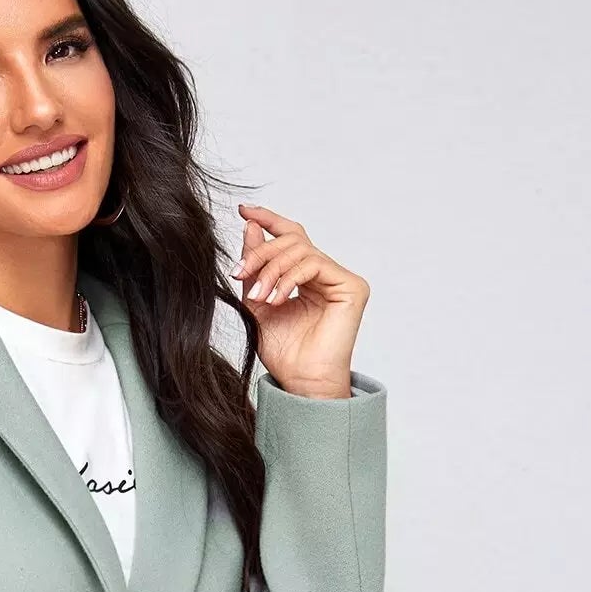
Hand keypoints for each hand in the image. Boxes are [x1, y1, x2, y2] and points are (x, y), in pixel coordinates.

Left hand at [231, 204, 369, 397]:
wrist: (301, 381)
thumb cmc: (284, 352)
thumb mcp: (257, 302)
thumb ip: (254, 267)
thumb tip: (250, 227)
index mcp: (304, 276)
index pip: (289, 236)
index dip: (268, 219)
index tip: (243, 210)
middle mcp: (324, 273)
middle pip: (292, 239)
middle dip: (261, 253)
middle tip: (239, 272)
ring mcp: (339, 278)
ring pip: (300, 250)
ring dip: (271, 270)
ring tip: (258, 297)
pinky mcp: (351, 286)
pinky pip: (314, 264)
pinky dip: (289, 278)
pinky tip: (276, 299)